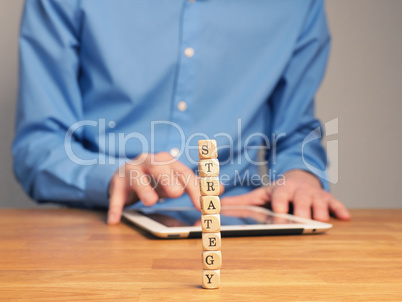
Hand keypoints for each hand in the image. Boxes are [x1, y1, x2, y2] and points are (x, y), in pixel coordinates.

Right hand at [107, 152, 199, 224]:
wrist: (126, 172)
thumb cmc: (156, 178)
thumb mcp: (174, 178)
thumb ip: (194, 184)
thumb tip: (219, 190)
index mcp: (166, 161)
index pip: (182, 172)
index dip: (193, 188)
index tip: (201, 204)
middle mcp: (149, 162)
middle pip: (160, 168)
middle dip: (168, 179)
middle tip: (177, 193)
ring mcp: (131, 171)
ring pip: (137, 178)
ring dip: (144, 189)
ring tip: (151, 202)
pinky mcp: (117, 184)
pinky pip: (116, 196)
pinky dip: (115, 208)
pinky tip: (114, 221)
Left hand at [221, 169, 350, 221]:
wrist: (299, 178)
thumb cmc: (278, 192)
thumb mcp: (260, 194)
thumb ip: (240, 201)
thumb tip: (217, 207)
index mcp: (281, 189)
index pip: (280, 197)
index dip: (280, 204)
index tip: (279, 212)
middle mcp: (298, 191)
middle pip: (301, 201)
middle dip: (302, 210)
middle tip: (303, 221)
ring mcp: (313, 195)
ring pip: (319, 203)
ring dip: (321, 212)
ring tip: (321, 221)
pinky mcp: (326, 199)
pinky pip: (335, 203)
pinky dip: (340, 209)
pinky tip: (345, 218)